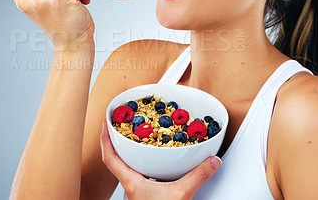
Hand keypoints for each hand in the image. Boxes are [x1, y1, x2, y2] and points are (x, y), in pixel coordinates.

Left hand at [100, 122, 220, 199]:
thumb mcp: (181, 195)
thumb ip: (197, 177)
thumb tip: (211, 161)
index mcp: (132, 182)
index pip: (109, 158)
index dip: (105, 140)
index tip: (105, 124)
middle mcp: (131, 185)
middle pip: (114, 160)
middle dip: (114, 142)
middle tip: (117, 127)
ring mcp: (137, 190)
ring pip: (125, 167)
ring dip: (126, 152)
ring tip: (131, 138)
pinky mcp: (144, 194)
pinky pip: (137, 174)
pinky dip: (140, 163)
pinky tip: (150, 159)